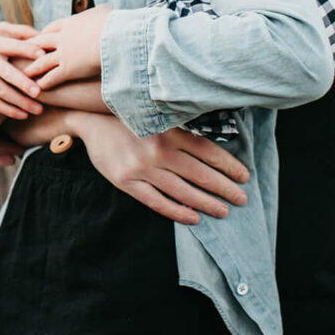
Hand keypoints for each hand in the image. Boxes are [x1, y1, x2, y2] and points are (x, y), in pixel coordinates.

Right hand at [0, 23, 44, 120]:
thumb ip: (21, 31)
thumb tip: (47, 35)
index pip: (13, 46)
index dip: (27, 49)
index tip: (42, 55)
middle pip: (6, 72)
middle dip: (22, 82)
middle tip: (39, 92)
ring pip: (2, 92)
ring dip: (20, 102)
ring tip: (39, 110)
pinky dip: (8, 110)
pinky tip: (24, 115)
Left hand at [22, 6, 112, 89]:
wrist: (115, 36)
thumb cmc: (115, 23)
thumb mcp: (105, 12)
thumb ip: (100, 13)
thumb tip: (104, 11)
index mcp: (71, 23)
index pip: (53, 27)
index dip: (45, 33)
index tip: (38, 37)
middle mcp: (63, 38)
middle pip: (41, 42)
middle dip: (31, 48)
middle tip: (21, 52)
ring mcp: (64, 54)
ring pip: (42, 61)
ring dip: (32, 68)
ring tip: (23, 74)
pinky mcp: (68, 69)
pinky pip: (52, 77)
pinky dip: (44, 83)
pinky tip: (37, 89)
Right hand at [78, 115, 250, 225]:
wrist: (90, 119)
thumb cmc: (129, 118)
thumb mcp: (156, 117)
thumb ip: (180, 132)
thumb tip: (211, 153)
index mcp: (169, 130)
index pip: (207, 151)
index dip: (229, 165)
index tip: (244, 176)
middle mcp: (158, 150)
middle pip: (199, 174)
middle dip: (224, 188)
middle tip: (242, 199)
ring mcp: (141, 168)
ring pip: (182, 191)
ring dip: (206, 203)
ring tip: (223, 211)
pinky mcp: (126, 182)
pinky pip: (157, 201)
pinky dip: (177, 211)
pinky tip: (193, 217)